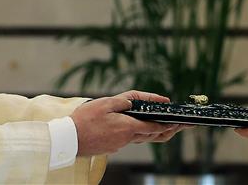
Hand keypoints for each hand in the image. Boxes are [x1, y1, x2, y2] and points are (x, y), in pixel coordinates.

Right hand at [71, 90, 185, 155]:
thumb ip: (123, 102)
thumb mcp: (105, 103)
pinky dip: (138, 135)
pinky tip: (138, 129)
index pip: (152, 127)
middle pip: (150, 135)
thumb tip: (134, 103)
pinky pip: (129, 140)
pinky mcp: (112, 147)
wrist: (69, 139)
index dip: (166, 124)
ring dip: (153, 133)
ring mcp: (119, 144)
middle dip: (166, 131)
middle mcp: (126, 138)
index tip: (176, 122)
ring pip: (140, 138)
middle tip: (178, 127)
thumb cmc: (85, 120)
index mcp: (127, 126)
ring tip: (163, 128)